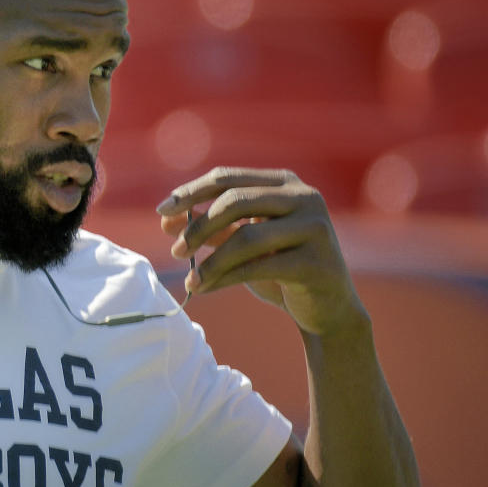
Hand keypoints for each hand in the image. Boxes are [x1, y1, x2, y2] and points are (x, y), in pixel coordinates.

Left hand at [156, 167, 364, 335]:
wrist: (326, 309)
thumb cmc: (279, 269)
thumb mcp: (243, 244)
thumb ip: (212, 228)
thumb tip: (166, 219)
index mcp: (285, 183)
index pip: (228, 177)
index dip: (191, 192)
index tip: (161, 210)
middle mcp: (304, 197)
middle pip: (235, 201)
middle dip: (198, 226)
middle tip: (176, 251)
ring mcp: (314, 228)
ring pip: (247, 237)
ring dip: (211, 260)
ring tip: (191, 279)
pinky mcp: (316, 262)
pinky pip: (258, 268)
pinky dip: (224, 279)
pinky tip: (203, 289)